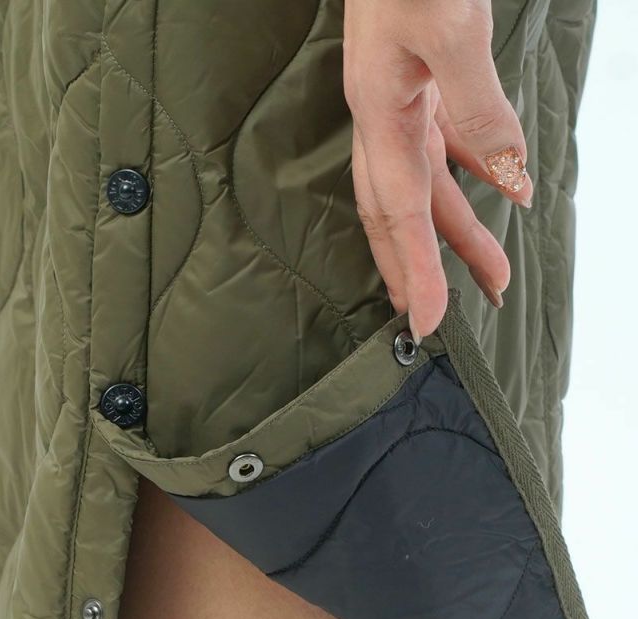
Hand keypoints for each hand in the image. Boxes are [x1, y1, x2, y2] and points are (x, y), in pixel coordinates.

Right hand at [343, 0, 532, 339]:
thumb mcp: (450, 28)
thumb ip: (477, 106)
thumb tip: (508, 177)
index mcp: (379, 113)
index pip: (397, 211)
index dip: (411, 270)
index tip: (424, 320)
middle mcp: (384, 118)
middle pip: (400, 213)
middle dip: (422, 267)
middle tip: (443, 317)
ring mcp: (402, 101)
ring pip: (426, 186)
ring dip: (456, 232)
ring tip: (490, 274)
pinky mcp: (423, 83)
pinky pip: (447, 144)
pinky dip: (474, 174)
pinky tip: (500, 190)